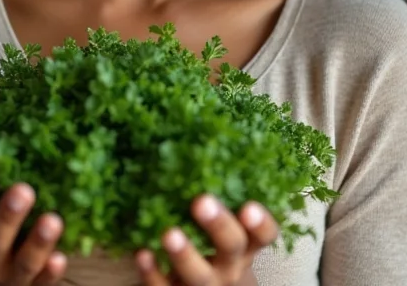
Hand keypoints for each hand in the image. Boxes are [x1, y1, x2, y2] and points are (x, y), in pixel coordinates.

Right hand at [0, 176, 66, 284]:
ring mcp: (11, 271)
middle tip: (23, 190)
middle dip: (7, 216)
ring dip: (36, 243)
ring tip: (53, 220)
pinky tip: (61, 257)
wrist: (1, 277)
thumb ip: (3, 170)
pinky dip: (50, 272)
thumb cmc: (1, 220)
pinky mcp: (34, 285)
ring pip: (21, 263)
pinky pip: (42, 284)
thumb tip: (23, 112)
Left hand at [135, 195, 276, 285]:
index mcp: (246, 244)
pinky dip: (152, 272)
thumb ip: (219, 193)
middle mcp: (231, 265)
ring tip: (168, 232)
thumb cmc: (212, 242)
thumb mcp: (225, 221)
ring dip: (185, 253)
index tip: (249, 205)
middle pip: (232, 248)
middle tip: (201, 201)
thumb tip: (201, 134)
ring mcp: (206, 283)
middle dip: (218, 225)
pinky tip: (142, 252)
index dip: (261, 222)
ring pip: (201, 275)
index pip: (264, 235)